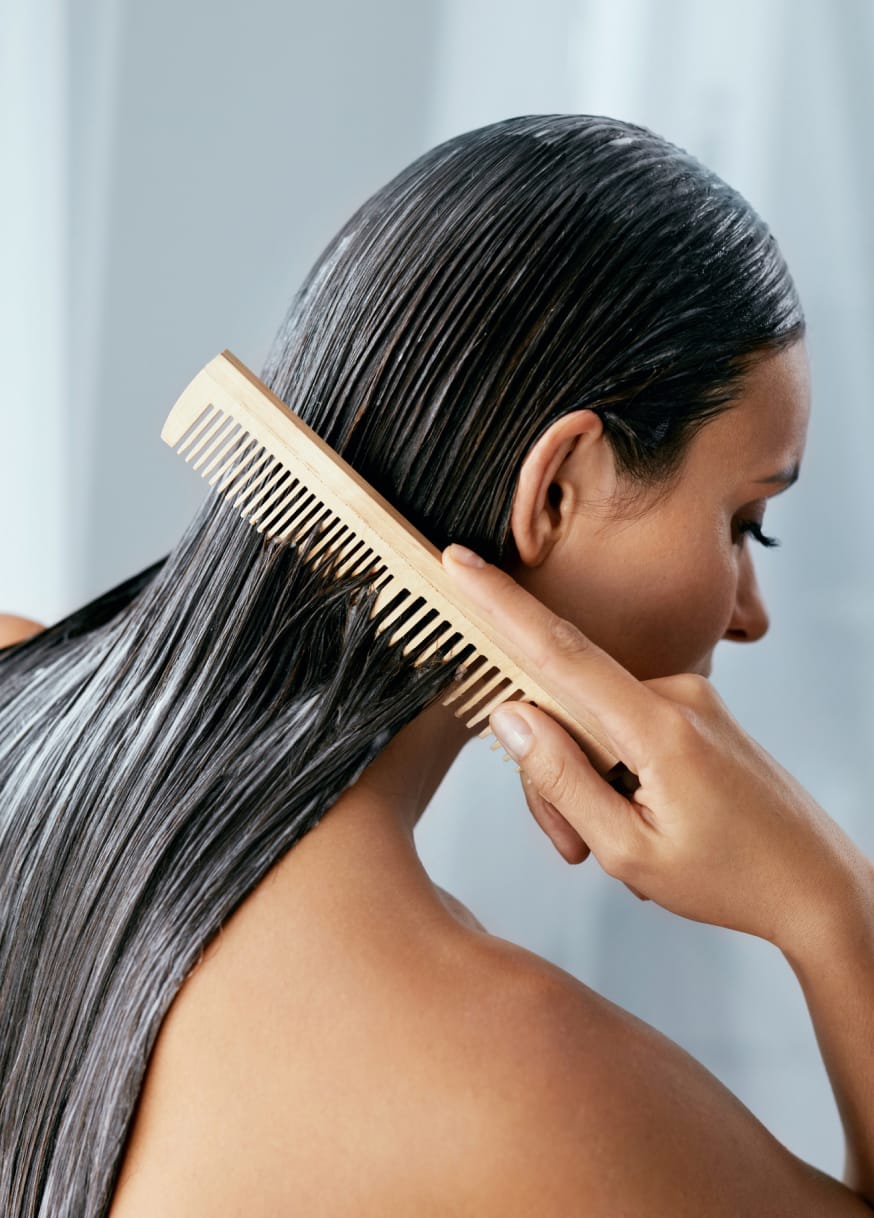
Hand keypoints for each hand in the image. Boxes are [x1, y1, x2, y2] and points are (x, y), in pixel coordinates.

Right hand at [441, 543, 866, 952]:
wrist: (817, 885)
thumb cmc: (730, 879)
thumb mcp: (629, 851)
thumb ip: (561, 778)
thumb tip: (509, 714)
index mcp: (660, 727)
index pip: (561, 651)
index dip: (501, 605)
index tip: (459, 562)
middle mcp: (676, 693)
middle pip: (566, 706)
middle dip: (551, 773)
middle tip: (572, 847)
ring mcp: (689, 697)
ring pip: (591, 722)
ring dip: (583, 781)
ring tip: (609, 845)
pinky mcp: (693, 709)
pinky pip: (621, 725)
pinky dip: (609, 771)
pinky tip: (634, 818)